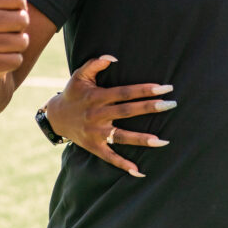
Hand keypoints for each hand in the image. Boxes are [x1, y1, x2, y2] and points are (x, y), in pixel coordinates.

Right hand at [0, 0, 30, 79]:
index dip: (20, 4)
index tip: (7, 7)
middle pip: (21, 20)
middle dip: (21, 25)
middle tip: (7, 27)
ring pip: (20, 41)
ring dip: (19, 43)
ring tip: (4, 41)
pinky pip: (16, 60)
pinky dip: (14, 60)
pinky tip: (0, 57)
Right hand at [46, 55, 175, 177]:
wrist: (55, 117)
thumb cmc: (73, 93)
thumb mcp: (80, 75)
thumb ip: (95, 63)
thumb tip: (113, 57)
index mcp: (97, 97)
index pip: (125, 92)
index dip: (144, 90)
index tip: (164, 87)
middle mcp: (97, 115)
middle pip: (127, 111)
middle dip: (150, 108)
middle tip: (171, 104)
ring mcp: (96, 133)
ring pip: (122, 136)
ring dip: (142, 139)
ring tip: (162, 141)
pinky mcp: (94, 147)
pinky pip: (110, 157)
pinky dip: (123, 165)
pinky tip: (139, 171)